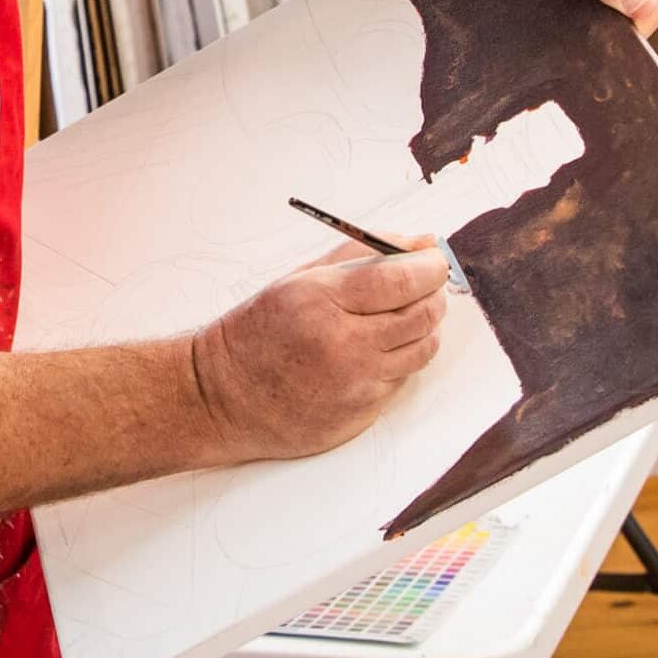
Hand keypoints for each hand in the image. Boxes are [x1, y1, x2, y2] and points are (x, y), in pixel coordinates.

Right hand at [190, 239, 448, 464]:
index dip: (429, 266)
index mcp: (322, 301)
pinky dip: (398, 361)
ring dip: (422, 329)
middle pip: (422, 315)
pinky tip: (370, 353)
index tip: (434, 259)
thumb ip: (362, 256)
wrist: (224, 397)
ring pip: (422, 350)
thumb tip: (422, 243)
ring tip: (397, 318)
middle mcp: (344, 345)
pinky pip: (402, 379)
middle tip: (424, 285)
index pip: (402, 279)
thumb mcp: (300, 280)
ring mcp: (356, 385)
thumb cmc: (260, 332)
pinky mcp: (362, 414)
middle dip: (432, 294)